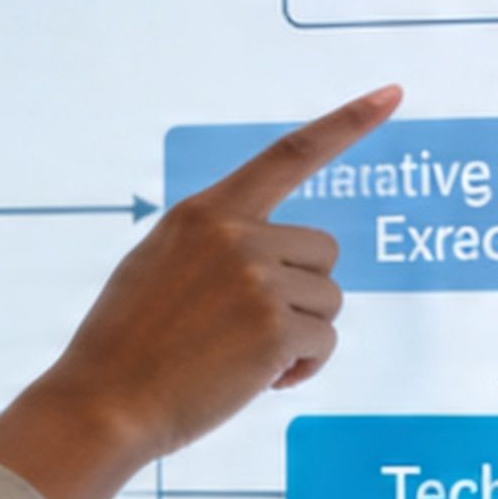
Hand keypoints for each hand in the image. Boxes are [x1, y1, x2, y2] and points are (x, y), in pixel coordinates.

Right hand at [0, 86, 395, 498]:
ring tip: (248, 359)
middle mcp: (235, 235)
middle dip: (303, 292)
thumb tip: (277, 257)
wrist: (103, 405)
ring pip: (328, 300)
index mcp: (205, 212)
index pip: (288, 155)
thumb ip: (214, 245)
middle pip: (322, 250)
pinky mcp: (274, 328)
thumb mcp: (157, 266)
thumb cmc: (125, 346)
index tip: (394, 93)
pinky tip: (261, 381)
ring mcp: (256, 279)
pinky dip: (303, 367)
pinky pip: (324, 342)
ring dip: (302, 334)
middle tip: (255, 330)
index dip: (347, 123)